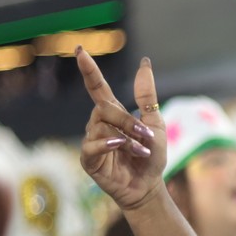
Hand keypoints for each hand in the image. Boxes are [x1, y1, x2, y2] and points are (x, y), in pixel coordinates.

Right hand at [77, 48, 165, 211]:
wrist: (149, 186)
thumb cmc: (151, 156)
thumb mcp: (155, 122)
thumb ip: (146, 95)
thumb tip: (144, 62)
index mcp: (113, 114)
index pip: (97, 87)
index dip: (89, 70)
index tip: (80, 50)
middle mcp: (99, 125)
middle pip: (104, 108)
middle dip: (127, 120)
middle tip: (145, 135)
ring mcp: (92, 141)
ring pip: (101, 126)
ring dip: (125, 137)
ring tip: (140, 150)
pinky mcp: (89, 159)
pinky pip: (92, 145)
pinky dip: (108, 144)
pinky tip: (120, 147)